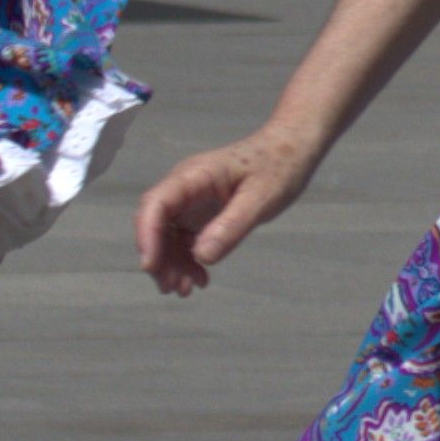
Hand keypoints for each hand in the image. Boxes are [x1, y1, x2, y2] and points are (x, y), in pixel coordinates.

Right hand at [136, 127, 322, 295]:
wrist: (292, 150)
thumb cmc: (279, 166)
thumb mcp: (262, 198)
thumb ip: (232, 226)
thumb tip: (201, 256)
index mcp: (195, 176)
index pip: (156, 204)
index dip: (147, 235)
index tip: (151, 266)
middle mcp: (185, 188)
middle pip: (155, 223)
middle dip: (158, 257)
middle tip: (173, 288)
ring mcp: (191, 201)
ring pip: (165, 236)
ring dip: (170, 265)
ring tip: (186, 291)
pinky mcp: (201, 214)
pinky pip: (183, 240)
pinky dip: (187, 262)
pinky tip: (200, 280)